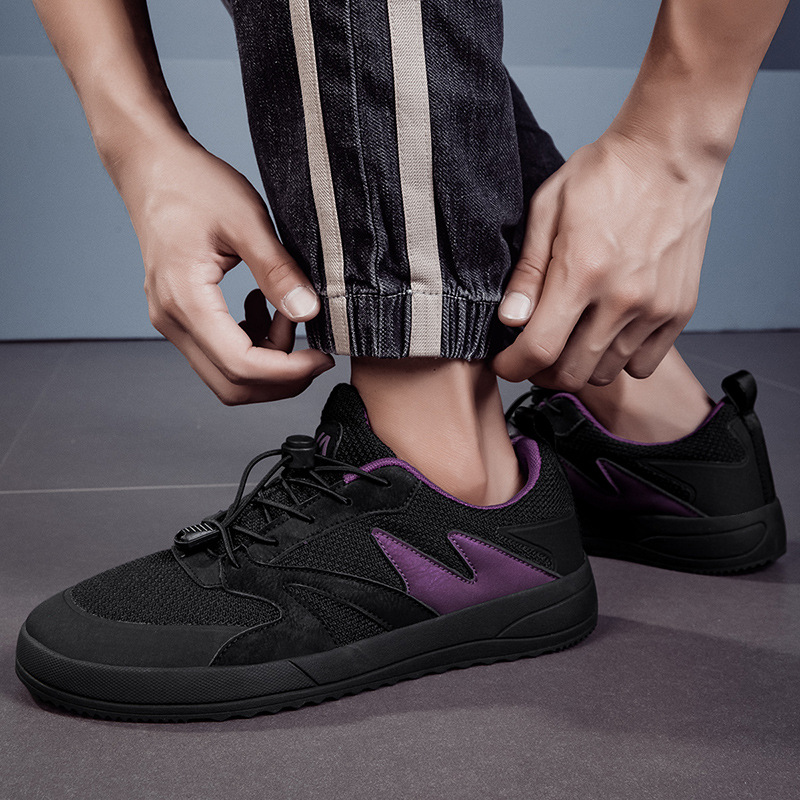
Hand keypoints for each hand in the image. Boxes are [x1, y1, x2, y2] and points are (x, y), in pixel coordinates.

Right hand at [119, 135, 333, 404]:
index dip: (289, 371)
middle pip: (231, 385)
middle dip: (280, 379)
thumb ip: (278, 271)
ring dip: (266, 361)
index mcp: (185, 300)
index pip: (241, 365)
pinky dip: (251, 345)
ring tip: (288, 314)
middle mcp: (172, 320)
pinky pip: (218, 352)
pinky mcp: (180, 314)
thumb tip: (308, 313)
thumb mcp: (246, 220)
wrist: (150, 165)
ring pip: (225, 373)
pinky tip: (265, 309)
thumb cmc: (193, 184)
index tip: (323, 357)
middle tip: (314, 351)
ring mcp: (171, 320)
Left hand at [493, 130, 722, 388]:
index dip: (513, 367)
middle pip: (571, 374)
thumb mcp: (547, 210)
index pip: (539, 350)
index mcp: (582, 272)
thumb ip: (528, 272)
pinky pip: (642, 364)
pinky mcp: (679, 311)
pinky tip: (606, 334)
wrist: (671, 155)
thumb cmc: (605, 175)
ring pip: (605, 373)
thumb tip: (510, 320)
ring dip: (579, 366)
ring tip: (570, 339)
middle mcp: (621, 298)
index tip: (506, 364)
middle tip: (534, 352)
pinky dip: (619, 360)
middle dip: (541, 372)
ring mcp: (655, 308)